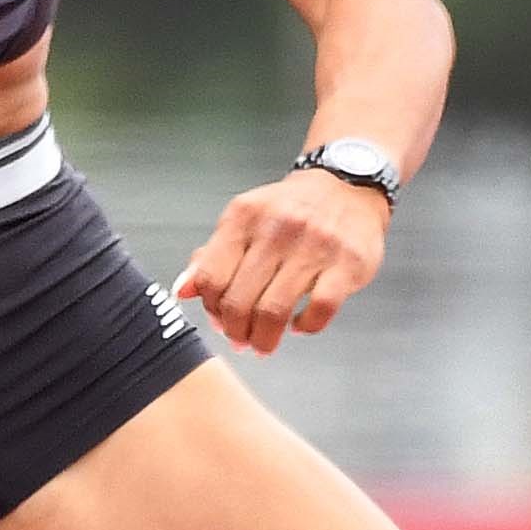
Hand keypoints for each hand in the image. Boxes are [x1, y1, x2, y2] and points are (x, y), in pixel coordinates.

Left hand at [178, 167, 390, 353]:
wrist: (346, 185)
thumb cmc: (290, 210)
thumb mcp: (244, 220)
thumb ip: (212, 255)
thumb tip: (182, 291)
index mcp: (244, 215)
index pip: (211, 277)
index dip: (211, 308)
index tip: (220, 319)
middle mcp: (278, 227)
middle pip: (239, 301)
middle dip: (236, 331)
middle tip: (241, 340)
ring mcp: (315, 245)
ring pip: (275, 311)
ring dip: (264, 339)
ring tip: (264, 344)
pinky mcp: (348, 263)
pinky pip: (320, 310)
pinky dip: (306, 327)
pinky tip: (300, 325)